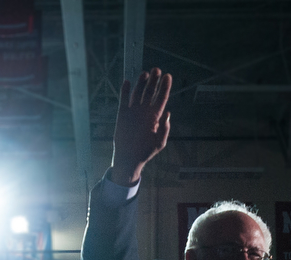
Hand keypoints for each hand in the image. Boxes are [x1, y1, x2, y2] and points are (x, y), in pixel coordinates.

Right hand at [110, 68, 172, 186]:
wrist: (129, 158)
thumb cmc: (146, 152)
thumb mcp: (159, 143)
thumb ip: (164, 130)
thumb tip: (167, 114)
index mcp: (155, 116)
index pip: (161, 98)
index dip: (165, 87)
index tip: (168, 76)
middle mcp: (145, 111)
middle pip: (150, 92)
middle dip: (154, 81)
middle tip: (156, 70)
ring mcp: (133, 111)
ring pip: (138, 93)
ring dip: (141, 83)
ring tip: (145, 74)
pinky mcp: (122, 114)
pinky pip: (124, 100)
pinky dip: (125, 91)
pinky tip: (127, 82)